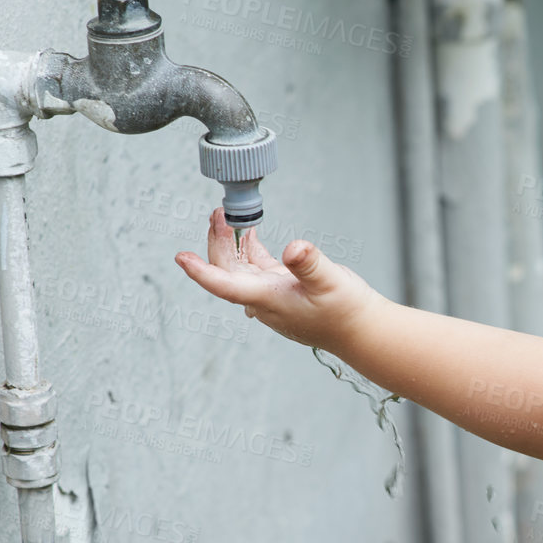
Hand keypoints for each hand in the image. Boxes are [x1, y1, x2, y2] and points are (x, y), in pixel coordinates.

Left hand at [175, 208, 381, 350]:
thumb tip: (295, 248)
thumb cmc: (346, 311)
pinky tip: (248, 233)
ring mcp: (270, 296)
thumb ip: (310, 264)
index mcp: (268, 299)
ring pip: (238, 268)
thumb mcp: (331, 281)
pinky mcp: (280, 291)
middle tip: (218, 213)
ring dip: (231, 243)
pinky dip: (248, 249)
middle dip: (218, 241)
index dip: (200, 271)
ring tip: (227, 216)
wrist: (360, 330)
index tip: (181, 257)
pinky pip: (254, 268)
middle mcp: (263, 300)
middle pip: (227, 270)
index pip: (224, 285)